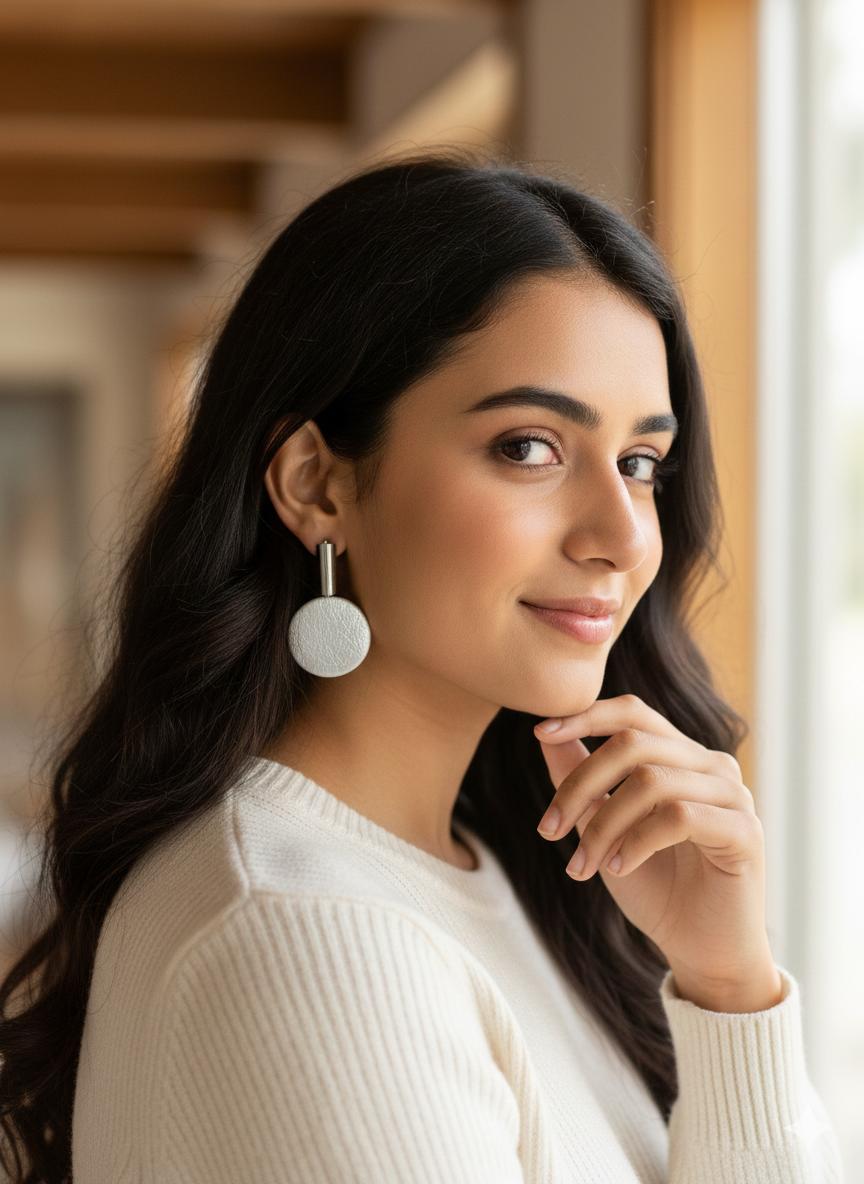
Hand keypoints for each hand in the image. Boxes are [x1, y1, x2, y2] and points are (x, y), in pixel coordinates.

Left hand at [534, 694, 778, 995]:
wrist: (702, 952)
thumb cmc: (655, 886)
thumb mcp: (604, 828)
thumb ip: (581, 780)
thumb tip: (545, 734)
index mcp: (681, 757)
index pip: (634, 713)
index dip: (586, 716)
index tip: (540, 732)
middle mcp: (711, 766)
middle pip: (634, 743)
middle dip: (580, 784)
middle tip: (549, 829)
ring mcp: (733, 796)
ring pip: (651, 781)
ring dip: (603, 825)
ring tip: (583, 865)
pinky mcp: (744, 832)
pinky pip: (679, 817)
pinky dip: (636, 842)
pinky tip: (618, 869)